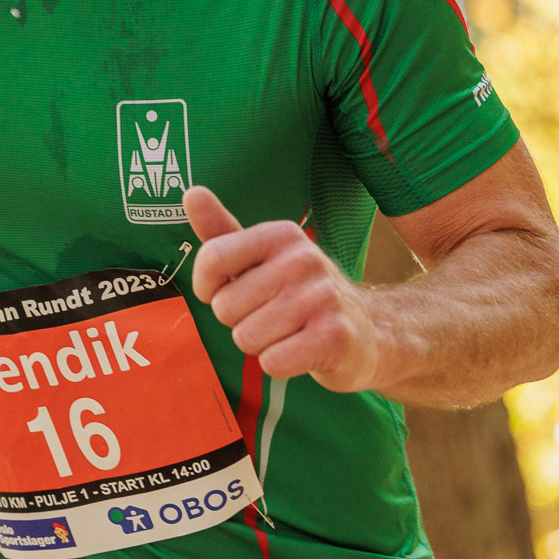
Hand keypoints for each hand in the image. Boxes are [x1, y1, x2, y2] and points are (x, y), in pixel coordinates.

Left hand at [184, 186, 392, 392]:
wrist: (367, 332)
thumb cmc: (298, 293)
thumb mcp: (260, 258)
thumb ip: (221, 231)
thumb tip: (191, 193)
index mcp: (282, 235)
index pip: (212, 258)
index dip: (207, 287)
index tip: (224, 291)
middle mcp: (304, 260)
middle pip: (225, 306)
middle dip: (238, 321)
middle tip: (270, 316)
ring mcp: (322, 298)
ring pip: (246, 337)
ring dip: (260, 344)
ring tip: (287, 332)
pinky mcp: (334, 338)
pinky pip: (272, 362)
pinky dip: (279, 365)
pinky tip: (301, 351)